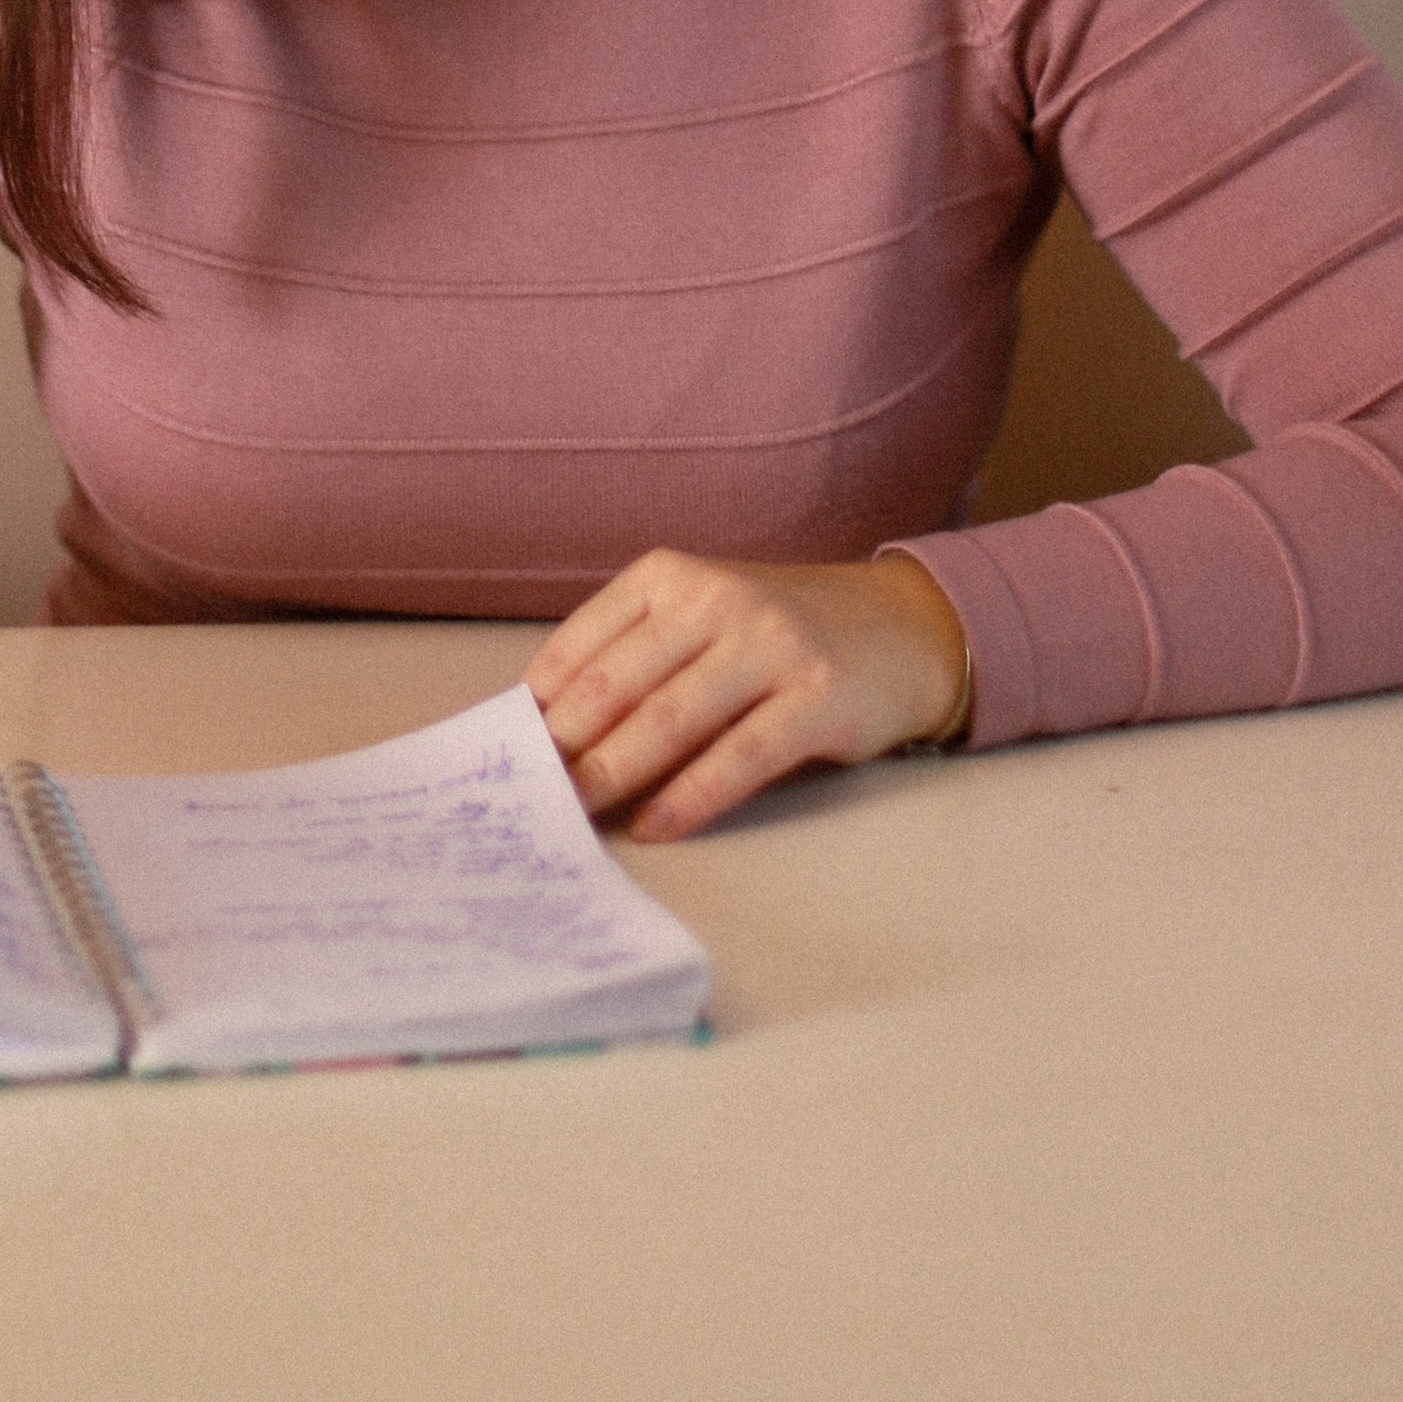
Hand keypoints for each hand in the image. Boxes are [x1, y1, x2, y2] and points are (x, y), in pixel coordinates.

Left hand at [526, 547, 971, 841]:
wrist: (898, 628)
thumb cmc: (774, 634)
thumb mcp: (698, 620)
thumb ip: (633, 658)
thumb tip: (547, 731)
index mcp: (671, 576)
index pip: (584, 642)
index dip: (539, 703)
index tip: (505, 751)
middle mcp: (718, 599)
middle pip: (618, 684)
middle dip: (566, 746)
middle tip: (528, 795)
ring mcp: (771, 645)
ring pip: (670, 720)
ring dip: (615, 774)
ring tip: (577, 813)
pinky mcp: (817, 698)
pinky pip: (738, 757)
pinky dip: (689, 798)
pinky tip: (655, 826)